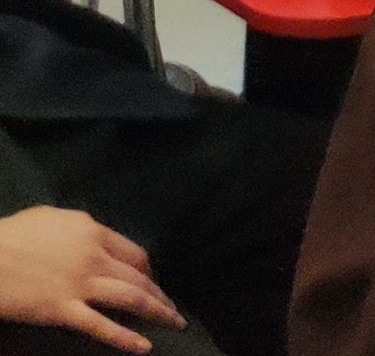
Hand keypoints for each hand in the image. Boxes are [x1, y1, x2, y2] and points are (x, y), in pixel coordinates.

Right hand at [0, 204, 177, 350]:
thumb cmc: (12, 236)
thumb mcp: (52, 219)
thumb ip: (79, 229)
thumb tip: (91, 235)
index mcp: (93, 232)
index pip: (134, 254)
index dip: (147, 271)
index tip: (152, 282)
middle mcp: (95, 257)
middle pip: (139, 277)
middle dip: (159, 294)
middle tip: (171, 308)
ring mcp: (80, 285)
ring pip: (131, 299)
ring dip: (157, 312)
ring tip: (173, 323)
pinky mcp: (62, 310)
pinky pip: (100, 326)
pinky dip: (126, 338)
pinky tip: (143, 347)